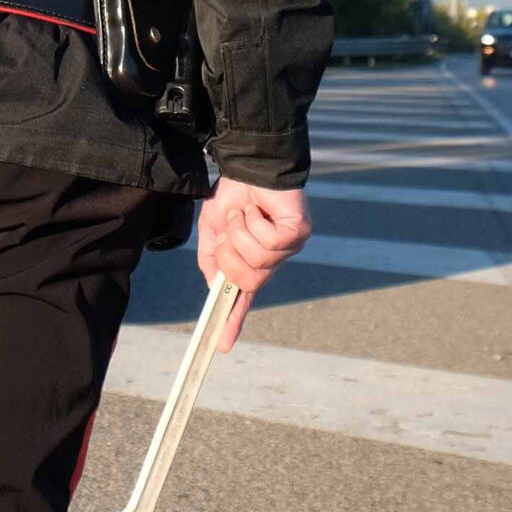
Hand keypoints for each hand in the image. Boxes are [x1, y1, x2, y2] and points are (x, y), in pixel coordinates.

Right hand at [195, 178, 310, 351]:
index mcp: (252, 262)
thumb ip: (213, 260)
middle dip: (229, 255)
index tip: (221, 346)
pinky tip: (256, 208)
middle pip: (246, 281)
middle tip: (228, 231)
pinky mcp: (297, 234)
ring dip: (239, 232)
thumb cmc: (234, 196)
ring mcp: (287, 249)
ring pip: (256, 260)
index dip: (233, 322)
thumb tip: (216, 288)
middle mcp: (272, 260)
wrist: (249, 165)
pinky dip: (251, 222)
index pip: (244, 298)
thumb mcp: (214, 231)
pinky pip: (268, 241)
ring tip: (244, 212)